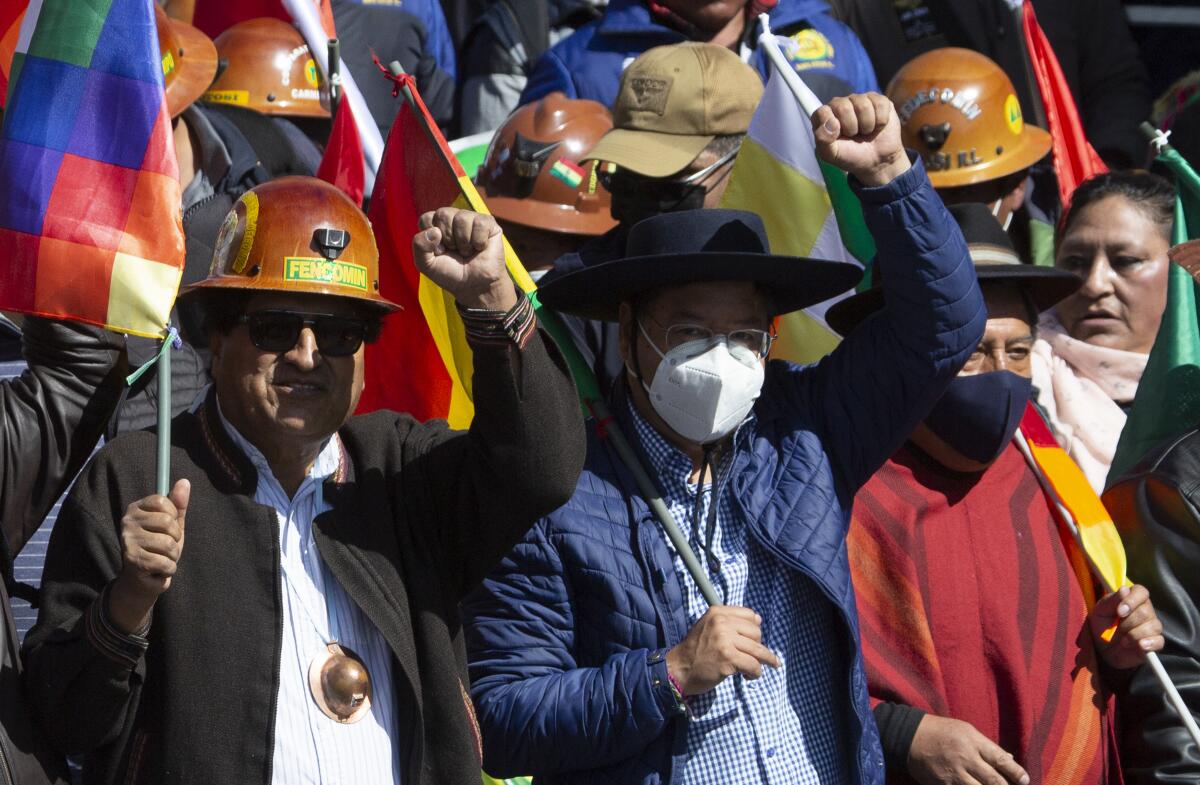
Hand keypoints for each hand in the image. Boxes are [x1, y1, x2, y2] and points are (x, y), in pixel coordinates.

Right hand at [108, 479, 188, 633]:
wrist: (142, 580)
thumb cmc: (158, 548)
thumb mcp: (172, 525)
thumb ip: (178, 505)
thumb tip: (185, 481)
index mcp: (135, 509)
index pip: (163, 501)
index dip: (173, 516)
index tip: (169, 526)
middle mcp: (127, 522)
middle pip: (168, 523)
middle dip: (175, 539)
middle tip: (165, 547)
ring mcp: (128, 541)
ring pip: (168, 545)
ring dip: (172, 556)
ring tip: (162, 558)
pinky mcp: (132, 560)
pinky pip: (166, 562)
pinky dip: (168, 569)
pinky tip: (158, 570)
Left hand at [414, 208, 515, 310]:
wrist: (474, 286)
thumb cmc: (450, 273)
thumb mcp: (425, 264)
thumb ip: (419, 246)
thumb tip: (435, 231)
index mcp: (435, 225)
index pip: (426, 218)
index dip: (431, 238)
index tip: (439, 252)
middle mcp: (452, 218)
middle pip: (443, 214)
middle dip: (448, 239)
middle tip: (455, 251)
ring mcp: (470, 218)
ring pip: (462, 218)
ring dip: (464, 242)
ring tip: (467, 251)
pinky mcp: (488, 223)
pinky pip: (480, 223)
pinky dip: (479, 241)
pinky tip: (479, 248)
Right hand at [665, 605, 779, 695]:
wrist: (679, 669)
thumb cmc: (696, 651)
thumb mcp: (709, 627)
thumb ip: (730, 622)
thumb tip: (758, 619)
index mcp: (717, 612)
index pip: (750, 614)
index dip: (753, 629)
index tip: (751, 640)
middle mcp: (721, 622)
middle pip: (756, 633)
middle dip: (758, 646)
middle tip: (750, 656)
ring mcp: (724, 640)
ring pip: (758, 650)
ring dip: (763, 662)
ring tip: (756, 669)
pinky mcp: (728, 658)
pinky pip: (753, 665)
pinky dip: (755, 673)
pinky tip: (748, 676)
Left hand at [812, 93, 909, 186]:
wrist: (878, 160)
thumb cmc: (851, 155)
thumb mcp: (831, 154)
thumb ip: (823, 139)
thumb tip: (830, 123)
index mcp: (824, 116)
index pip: (822, 112)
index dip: (832, 126)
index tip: (838, 137)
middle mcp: (839, 104)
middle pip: (843, 107)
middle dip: (851, 127)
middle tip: (854, 136)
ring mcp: (859, 100)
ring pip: (863, 106)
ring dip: (867, 125)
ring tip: (866, 131)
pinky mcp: (878, 100)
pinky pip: (879, 105)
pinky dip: (881, 121)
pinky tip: (877, 126)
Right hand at [909, 714, 1028, 784]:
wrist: (909, 737)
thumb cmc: (940, 731)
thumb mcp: (965, 730)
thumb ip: (987, 746)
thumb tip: (1009, 758)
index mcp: (973, 741)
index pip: (1001, 759)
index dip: (1016, 772)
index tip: (1025, 781)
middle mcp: (966, 758)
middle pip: (994, 780)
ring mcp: (954, 774)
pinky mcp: (943, 784)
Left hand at [1090, 584, 1163, 668]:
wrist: (1102, 648)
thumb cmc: (1102, 625)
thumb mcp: (1101, 611)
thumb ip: (1112, 600)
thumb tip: (1124, 590)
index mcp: (1132, 599)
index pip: (1141, 592)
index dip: (1132, 601)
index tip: (1119, 612)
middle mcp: (1146, 610)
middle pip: (1146, 611)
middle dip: (1128, 622)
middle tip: (1117, 628)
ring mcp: (1152, 627)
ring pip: (1153, 626)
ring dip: (1134, 634)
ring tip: (1123, 640)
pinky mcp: (1154, 642)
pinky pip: (1159, 641)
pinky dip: (1149, 643)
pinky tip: (1139, 645)